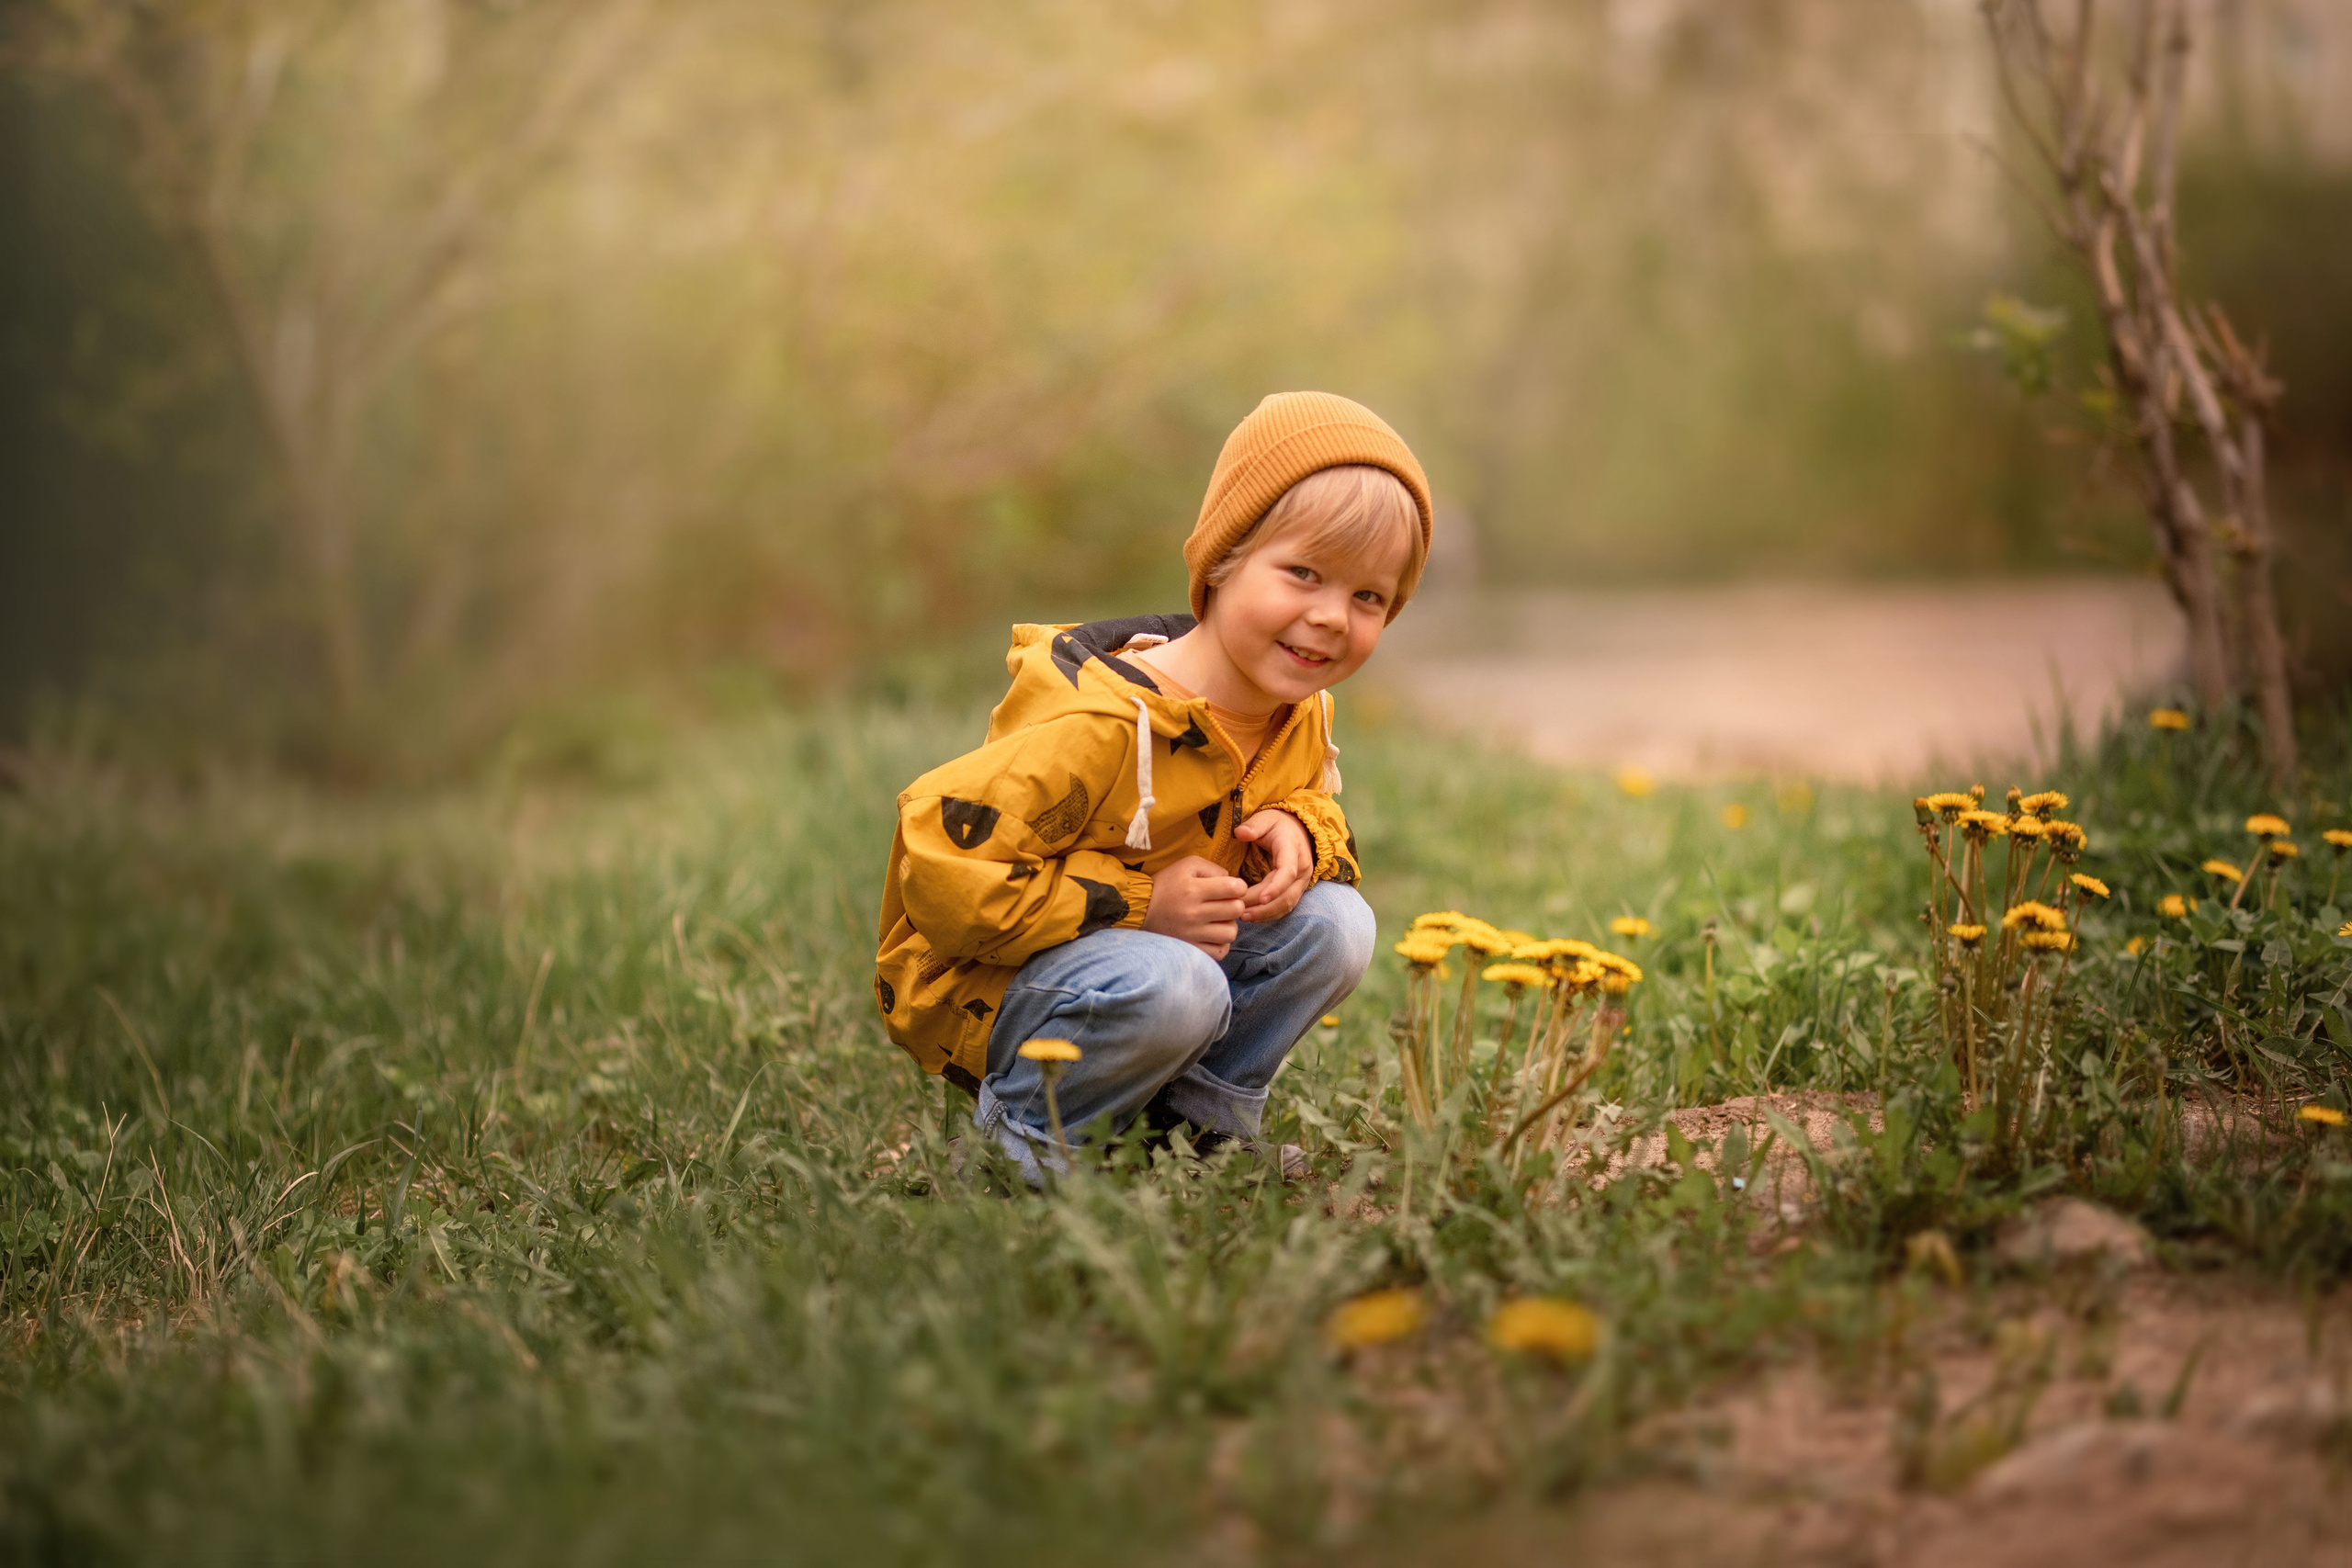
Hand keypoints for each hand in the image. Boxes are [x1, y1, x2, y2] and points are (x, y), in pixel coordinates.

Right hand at [1143, 855, 1247, 958]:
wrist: (1140, 909)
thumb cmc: (1167, 884)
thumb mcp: (1187, 865)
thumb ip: (1213, 869)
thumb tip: (1234, 884)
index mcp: (1193, 889)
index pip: (1235, 888)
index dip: (1238, 886)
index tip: (1230, 888)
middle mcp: (1193, 913)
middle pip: (1236, 910)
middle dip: (1234, 904)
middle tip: (1223, 903)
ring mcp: (1192, 934)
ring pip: (1231, 933)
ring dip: (1228, 925)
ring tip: (1217, 920)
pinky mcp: (1190, 949)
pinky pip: (1220, 951)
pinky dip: (1220, 943)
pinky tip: (1212, 934)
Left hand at [1235, 810, 1313, 924]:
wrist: (1296, 830)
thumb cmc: (1277, 825)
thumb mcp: (1265, 819)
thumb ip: (1254, 826)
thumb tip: (1240, 833)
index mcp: (1293, 850)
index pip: (1287, 872)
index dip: (1275, 887)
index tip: (1260, 898)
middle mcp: (1301, 869)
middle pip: (1285, 894)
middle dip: (1262, 905)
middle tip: (1238, 909)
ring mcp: (1301, 882)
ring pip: (1286, 904)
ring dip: (1265, 913)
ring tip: (1243, 916)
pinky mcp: (1296, 890)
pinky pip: (1285, 907)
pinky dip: (1269, 914)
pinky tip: (1252, 917)